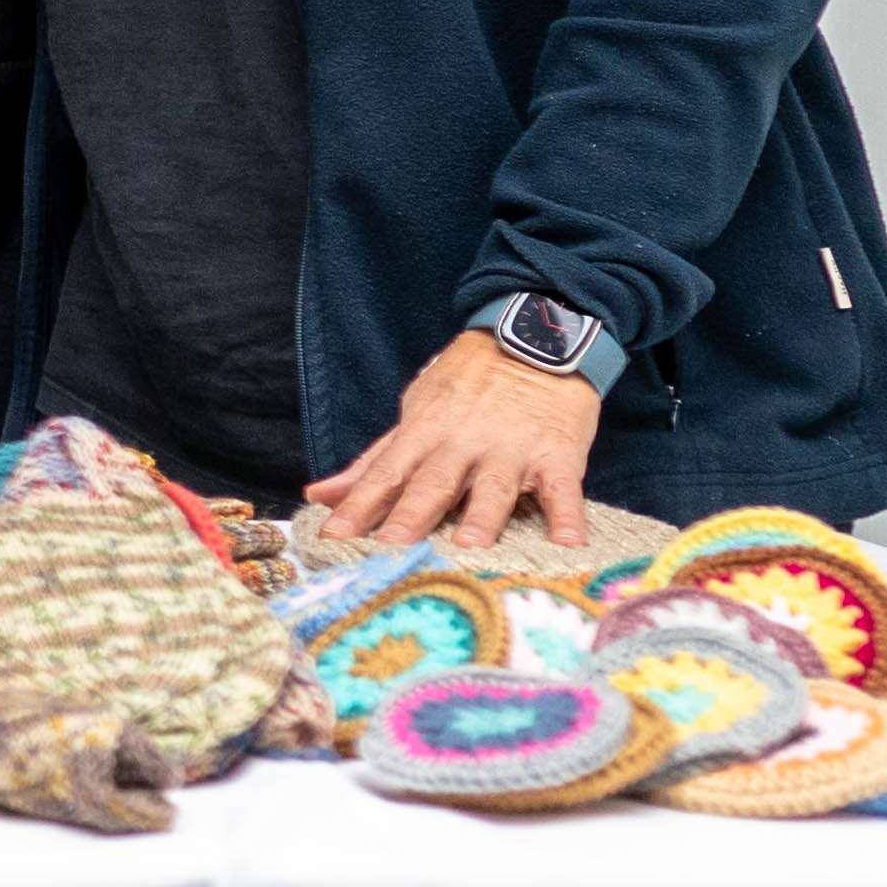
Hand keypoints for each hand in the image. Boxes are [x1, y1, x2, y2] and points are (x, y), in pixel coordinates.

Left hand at [308, 328, 603, 551]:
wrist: (533, 339)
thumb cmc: (467, 384)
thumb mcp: (416, 411)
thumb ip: (374, 461)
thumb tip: (320, 495)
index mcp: (425, 431)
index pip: (385, 472)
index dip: (358, 504)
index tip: (332, 536)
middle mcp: (464, 441)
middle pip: (433, 482)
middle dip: (411, 514)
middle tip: (392, 548)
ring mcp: (512, 448)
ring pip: (494, 487)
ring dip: (482, 517)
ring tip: (471, 547)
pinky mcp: (558, 454)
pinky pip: (562, 489)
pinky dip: (567, 516)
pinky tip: (567, 543)